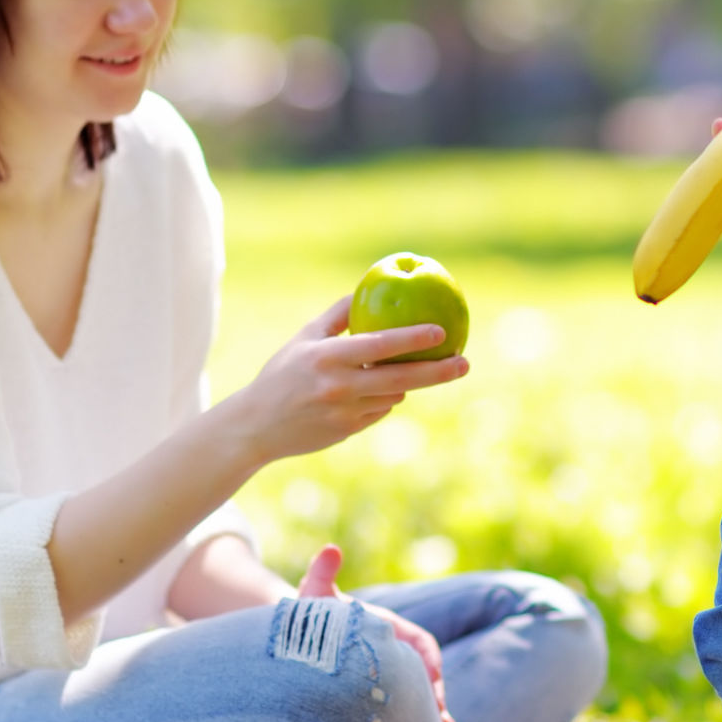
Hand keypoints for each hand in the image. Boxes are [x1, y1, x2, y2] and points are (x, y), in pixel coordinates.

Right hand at [223, 298, 467, 466]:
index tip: (442, 331)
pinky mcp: (348, 431)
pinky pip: (381, 410)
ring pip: (394, 394)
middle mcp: (339, 386)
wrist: (256, 425)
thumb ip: (337, 315)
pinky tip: (377, 390)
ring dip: (404, 382)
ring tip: (413, 370)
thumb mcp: (303, 338)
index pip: (380, 346)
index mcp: (328, 358)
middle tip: (465, 363)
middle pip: (401, 378)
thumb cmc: (282, 374)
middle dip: (438, 371)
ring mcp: (345, 412)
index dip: (413, 337)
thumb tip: (366, 290)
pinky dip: (385, 398)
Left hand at [295, 543, 455, 721]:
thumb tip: (330, 550)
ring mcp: (391, 677)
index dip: (430, 661)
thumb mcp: (315, 595)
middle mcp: (397, 654)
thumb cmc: (310, 615)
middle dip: (435, 695)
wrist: (299, 638)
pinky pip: (403, 712)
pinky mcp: (381, 697)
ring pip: (418, 697)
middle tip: (441, 717)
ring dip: (431, 716)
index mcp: (391, 629)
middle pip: (425, 676)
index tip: (432, 677)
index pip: (422, 643)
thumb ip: (321, 575)